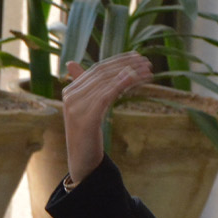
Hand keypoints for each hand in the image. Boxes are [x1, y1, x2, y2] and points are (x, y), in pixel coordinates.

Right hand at [60, 53, 152, 184]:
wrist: (81, 161)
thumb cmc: (87, 134)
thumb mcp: (86, 108)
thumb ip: (85, 87)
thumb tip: (72, 63)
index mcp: (70, 91)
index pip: (96, 69)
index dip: (118, 60)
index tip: (137, 56)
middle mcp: (70, 97)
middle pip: (102, 74)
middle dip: (127, 65)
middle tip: (147, 62)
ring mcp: (76, 108)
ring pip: (106, 83)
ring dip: (130, 74)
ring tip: (148, 71)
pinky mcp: (85, 119)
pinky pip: (105, 96)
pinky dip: (120, 85)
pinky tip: (133, 79)